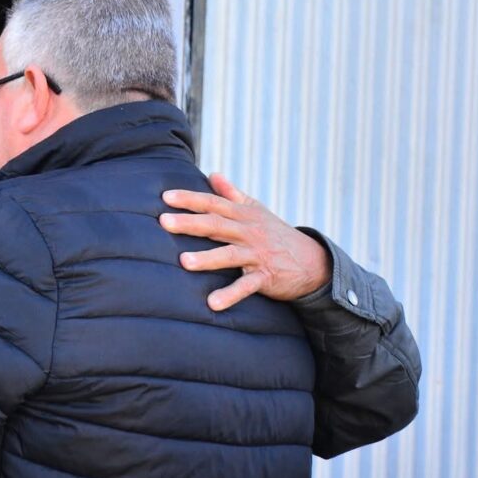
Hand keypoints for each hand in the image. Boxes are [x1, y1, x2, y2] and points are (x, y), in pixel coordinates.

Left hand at [159, 172, 330, 311]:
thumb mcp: (256, 210)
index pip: (213, 203)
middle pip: (217, 225)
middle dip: (190, 223)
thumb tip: (212, 174)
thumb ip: (232, 194)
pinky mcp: (265, 277)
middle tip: (164, 222)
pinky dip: (231, 295)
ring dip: (207, 259)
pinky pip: (246, 287)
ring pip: (229, 255)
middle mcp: (248, 232)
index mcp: (243, 215)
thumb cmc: (275, 234)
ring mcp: (257, 254)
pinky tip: (213, 304)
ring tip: (183, 262)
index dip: (190, 199)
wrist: (313, 261)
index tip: (166, 197)